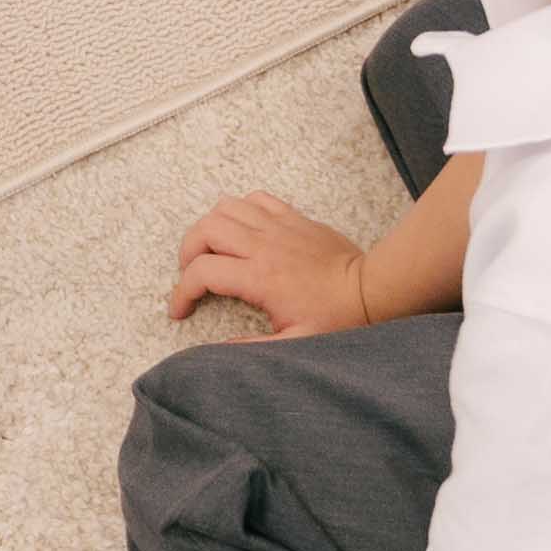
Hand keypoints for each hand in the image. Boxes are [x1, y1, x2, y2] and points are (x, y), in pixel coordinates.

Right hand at [165, 193, 370, 334]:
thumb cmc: (337, 317)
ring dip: (209, 228)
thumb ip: (251, 347)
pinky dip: (239, 210)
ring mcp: (278, 226)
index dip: (181, 293)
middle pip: (205, 231)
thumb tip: (215, 351)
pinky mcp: (292, 217)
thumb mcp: (294, 343)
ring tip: (211, 251)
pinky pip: (255, 199)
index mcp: (260, 277)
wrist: (370, 289)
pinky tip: (242, 231)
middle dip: (187, 253)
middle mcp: (263, 245)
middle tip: (192, 276)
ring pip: (225, 208)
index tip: (179, 310)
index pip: (202, 273)